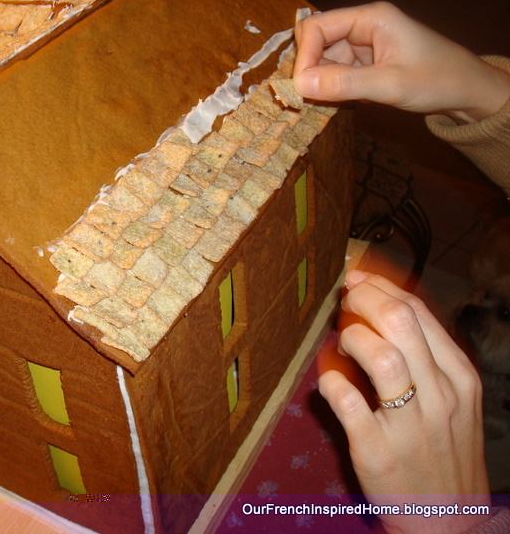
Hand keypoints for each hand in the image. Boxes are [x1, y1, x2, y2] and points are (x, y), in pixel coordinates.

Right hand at [293, 2, 509, 122]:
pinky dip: (331, 90)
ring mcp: (362, 46)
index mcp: (370, 18)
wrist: (467, 92)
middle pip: (316, 43)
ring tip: (327, 106)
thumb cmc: (437, 80)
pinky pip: (335, 74)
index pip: (317, 27)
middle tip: (307, 100)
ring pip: (322, 61)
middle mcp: (362, 27)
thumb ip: (343, 84)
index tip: (301, 88)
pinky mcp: (364, 64)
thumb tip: (298, 86)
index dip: (304, 56)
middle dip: (308, 71)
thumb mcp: (389, 84)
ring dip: (319, 84)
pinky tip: (339, 105)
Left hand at [319, 270, 490, 533]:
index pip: (419, 312)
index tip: (357, 279)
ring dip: (351, 337)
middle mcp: (440, 395)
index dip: (381, 288)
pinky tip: (329, 379)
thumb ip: (422, 357)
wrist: (446, 520)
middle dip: (364, 299)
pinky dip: (331, 380)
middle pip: (400, 323)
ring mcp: (409, 423)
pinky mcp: (376, 448)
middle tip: (343, 299)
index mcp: (459, 377)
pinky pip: (346, 399)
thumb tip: (379, 308)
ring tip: (341, 342)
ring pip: (380, 355)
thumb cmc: (440, 451)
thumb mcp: (450, 400)